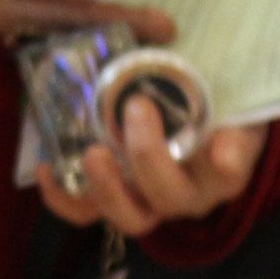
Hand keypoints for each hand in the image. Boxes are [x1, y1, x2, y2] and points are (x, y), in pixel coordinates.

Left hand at [39, 96, 271, 237]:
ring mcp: (148, 203)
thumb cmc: (200, 103)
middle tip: (137, 106)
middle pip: (171, 196)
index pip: (232, 171)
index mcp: (224, 168)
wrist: (173, 116)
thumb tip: (180, 60)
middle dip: (151, 156)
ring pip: (131, 218)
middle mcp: (189, 195)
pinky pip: (86, 213)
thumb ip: (201, 82)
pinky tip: (47, 168)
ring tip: (94, 154)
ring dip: (109, 189)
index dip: (228, 162)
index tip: (220, 151)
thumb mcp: (213, 89)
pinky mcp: (111, 200)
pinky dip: (63, 198)